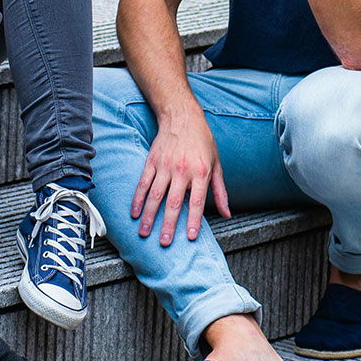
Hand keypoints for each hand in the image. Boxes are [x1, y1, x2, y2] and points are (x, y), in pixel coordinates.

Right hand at [131, 107, 231, 244]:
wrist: (182, 117)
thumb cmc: (202, 142)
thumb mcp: (216, 164)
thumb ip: (220, 191)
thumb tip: (227, 214)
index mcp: (201, 172)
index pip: (197, 201)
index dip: (194, 220)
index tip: (190, 237)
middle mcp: (182, 170)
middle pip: (174, 202)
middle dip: (169, 224)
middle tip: (165, 243)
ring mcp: (165, 166)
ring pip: (155, 195)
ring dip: (149, 216)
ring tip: (144, 233)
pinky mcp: (152, 162)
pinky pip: (143, 183)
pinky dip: (138, 199)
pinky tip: (134, 213)